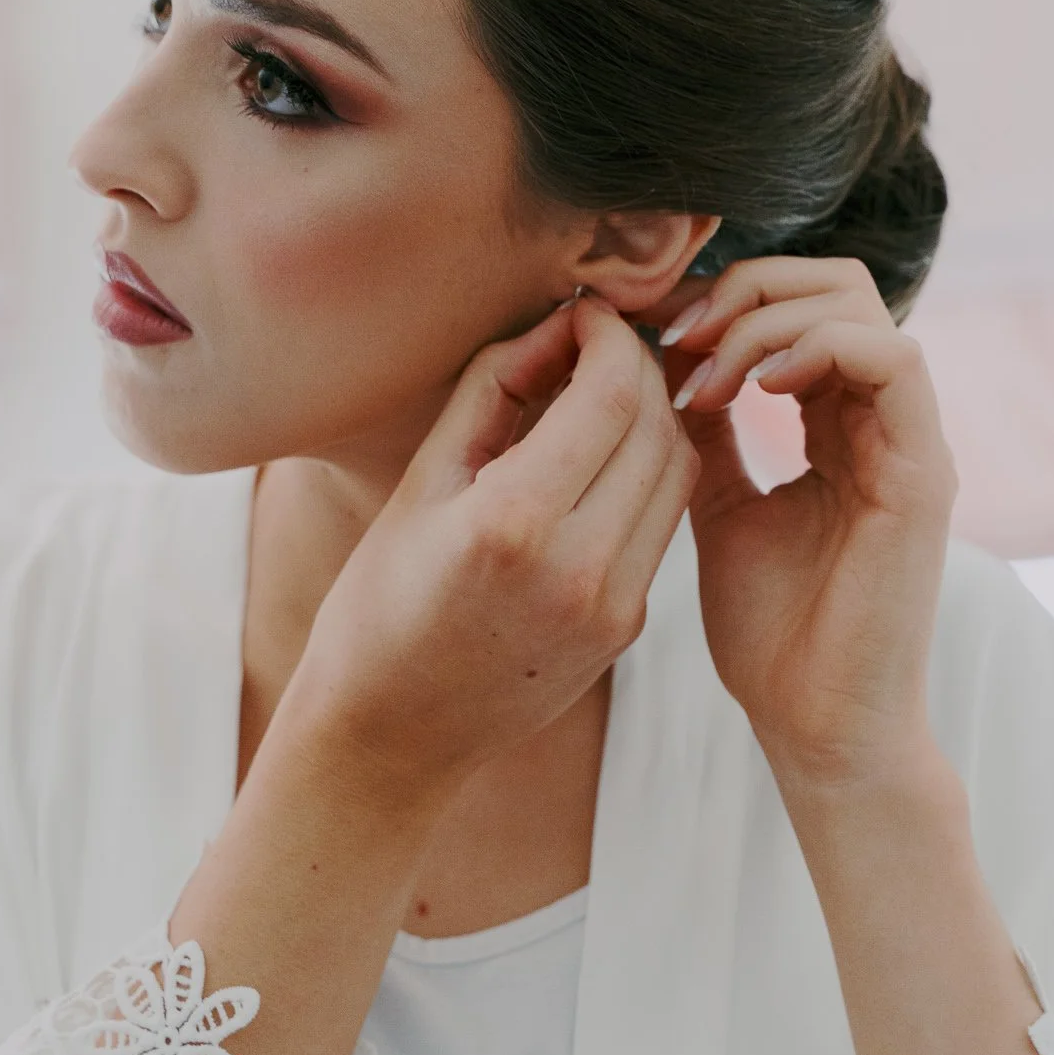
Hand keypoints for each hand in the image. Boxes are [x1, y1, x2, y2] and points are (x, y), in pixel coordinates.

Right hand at [285, 294, 699, 788]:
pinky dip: (642, 475)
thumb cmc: (377, 608)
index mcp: (514, 524)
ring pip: (676, 472)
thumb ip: (491, 394)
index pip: (613, 393)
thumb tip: (552, 329)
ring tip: (597, 395)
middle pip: (658, 426)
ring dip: (650, 418)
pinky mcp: (627, 629)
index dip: (609, 335)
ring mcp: (614, 607)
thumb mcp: (417, 486)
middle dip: (636, 366)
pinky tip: (595, 463)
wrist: (389, 739)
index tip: (580, 315)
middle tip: (593, 343)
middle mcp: (579, 568)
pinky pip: (658, 525)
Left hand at [630, 258, 959, 785]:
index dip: (721, 299)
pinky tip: (752, 386)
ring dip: (765, 319)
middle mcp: (878, 420)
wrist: (814, 725)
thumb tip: (664, 364)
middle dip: (743, 289)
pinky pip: (891, 358)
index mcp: (836, 425)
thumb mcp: (717, 508)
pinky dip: (815, 348)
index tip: (652, 334)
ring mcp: (906, 440)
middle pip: (832, 283)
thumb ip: (707, 435)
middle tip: (677, 337)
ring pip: (856, 303)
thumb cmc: (769, 633)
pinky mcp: (921, 471)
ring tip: (704, 374)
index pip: (797, 306)